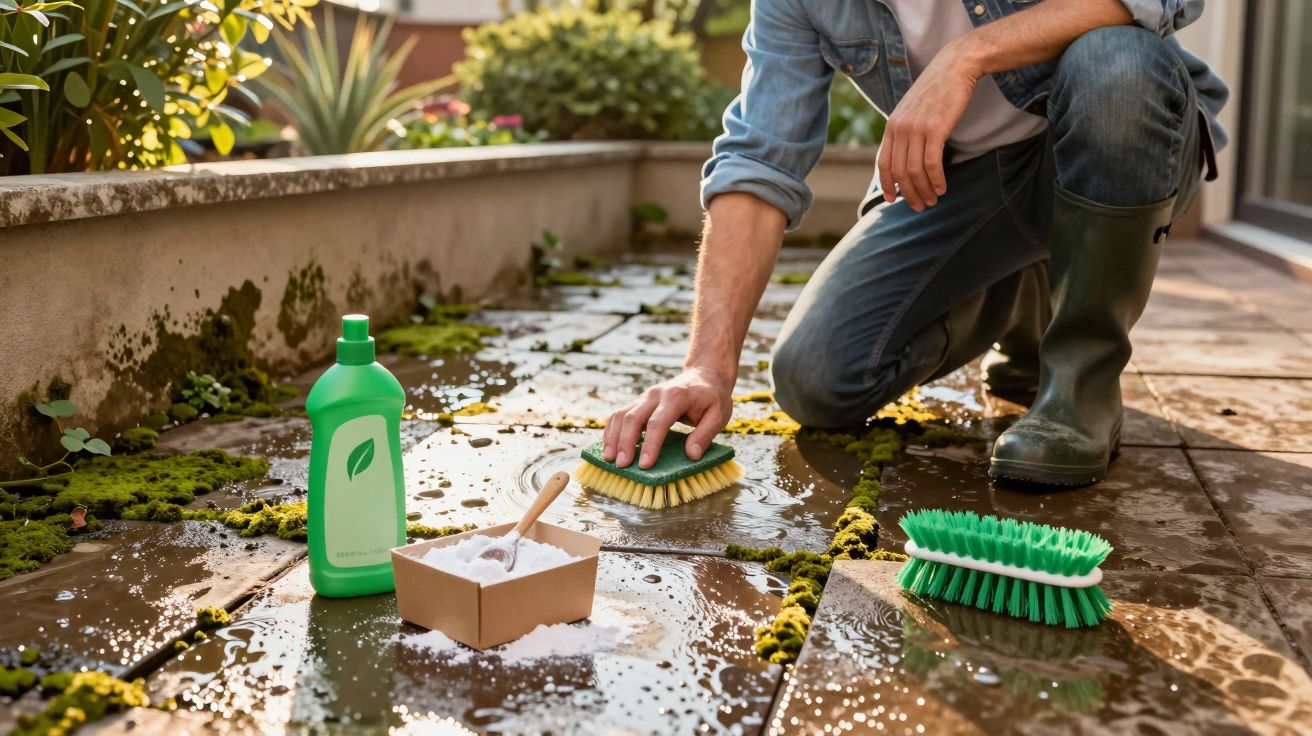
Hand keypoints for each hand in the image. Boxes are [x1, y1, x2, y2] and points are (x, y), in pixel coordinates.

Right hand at [602, 366, 734, 468]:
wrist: (704, 374)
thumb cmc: (712, 397)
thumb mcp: (719, 415)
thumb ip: (705, 435)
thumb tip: (691, 456)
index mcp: (676, 396)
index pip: (658, 422)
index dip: (650, 444)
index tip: (644, 465)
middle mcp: (656, 394)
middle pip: (633, 417)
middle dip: (625, 443)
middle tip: (621, 466)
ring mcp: (645, 397)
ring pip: (621, 414)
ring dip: (613, 437)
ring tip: (608, 459)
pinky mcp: (639, 401)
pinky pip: (619, 414)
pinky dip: (611, 431)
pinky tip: (609, 447)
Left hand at [878, 40, 981, 211]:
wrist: (955, 66)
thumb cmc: (937, 90)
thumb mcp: (912, 110)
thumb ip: (905, 131)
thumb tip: (905, 157)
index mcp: (892, 125)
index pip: (883, 163)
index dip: (886, 184)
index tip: (892, 200)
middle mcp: (900, 128)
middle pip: (899, 172)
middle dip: (908, 193)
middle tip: (920, 206)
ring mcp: (916, 128)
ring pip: (915, 171)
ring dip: (924, 190)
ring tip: (933, 200)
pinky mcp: (935, 129)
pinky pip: (931, 163)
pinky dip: (936, 180)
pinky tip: (942, 188)